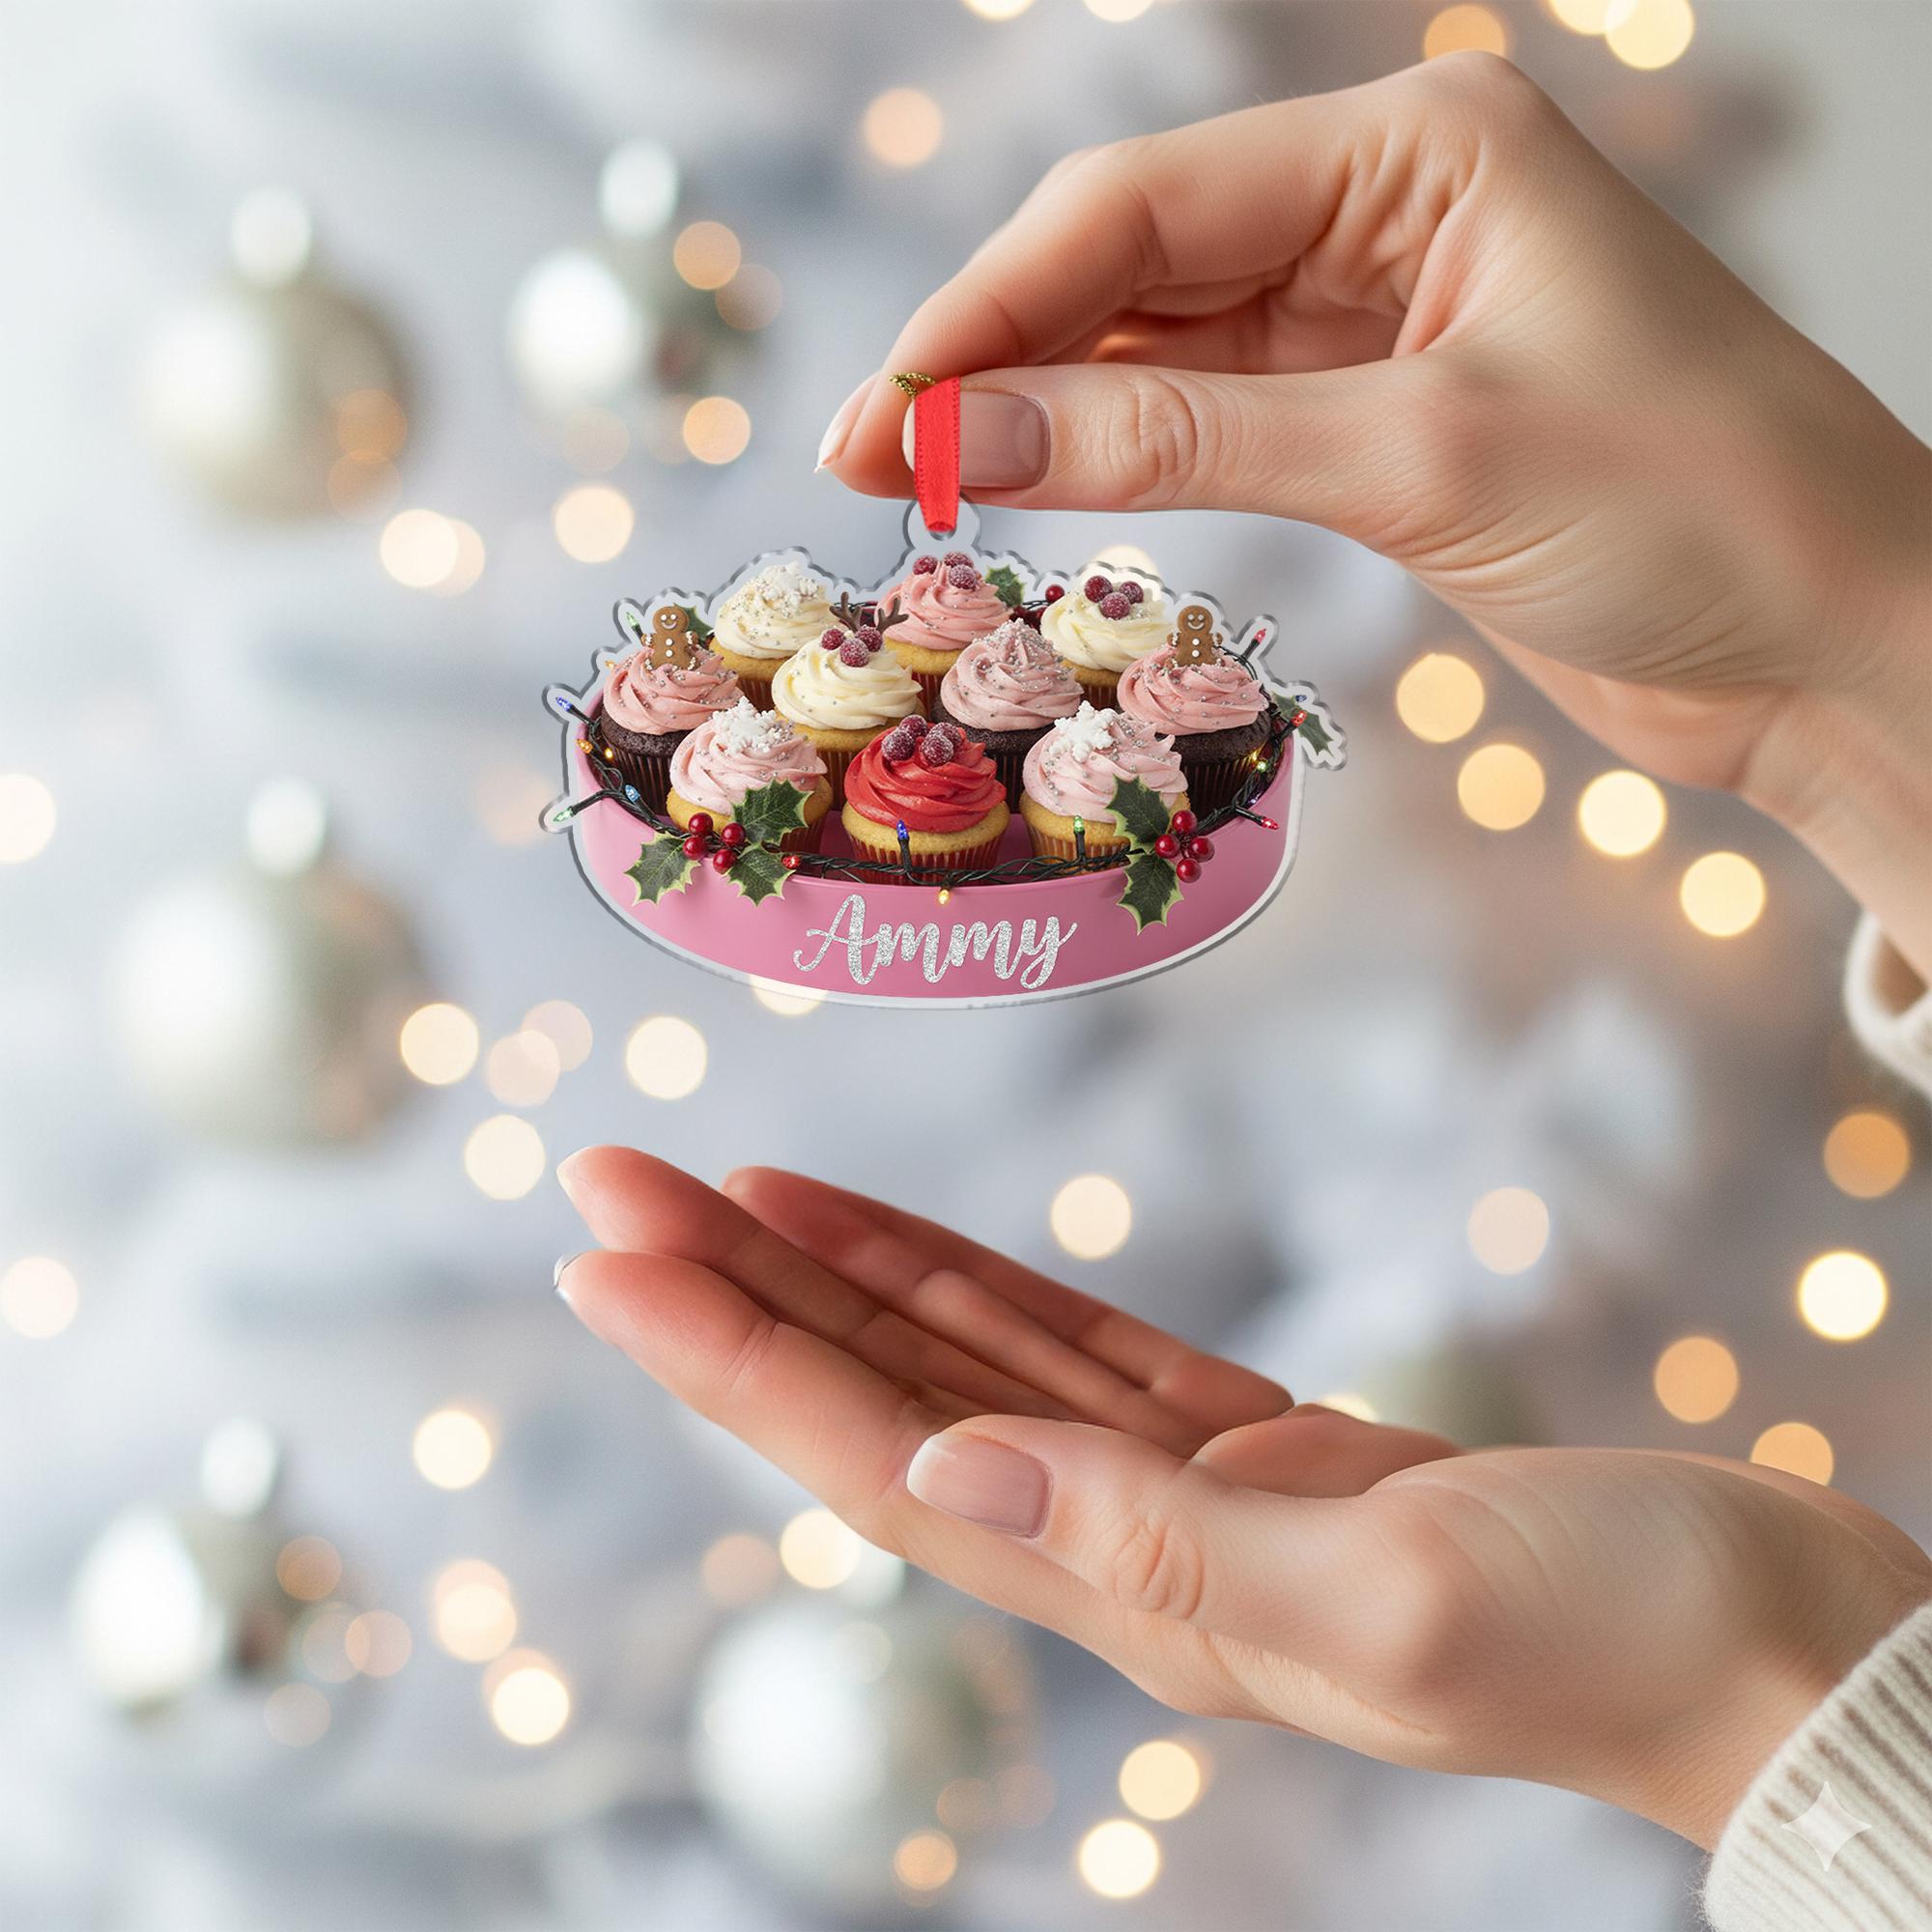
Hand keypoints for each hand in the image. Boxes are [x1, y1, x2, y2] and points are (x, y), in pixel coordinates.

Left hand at [556, 1148, 1931, 1848]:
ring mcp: (1186, 1498)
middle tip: (607, 1180)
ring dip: (835, 1281)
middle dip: (738, 1296)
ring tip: (717, 1192)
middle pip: (886, 1404)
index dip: (733, 1359)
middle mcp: (1129, 1554)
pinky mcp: (1257, 1450)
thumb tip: (938, 1478)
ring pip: (962, 1367)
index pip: (881, 1459)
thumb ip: (1156, 1551)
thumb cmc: (1620, 1635)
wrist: (1767, 1645)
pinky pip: (1070, 1352)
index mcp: (1143, 1602)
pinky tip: (894, 1244)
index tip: (612, 1261)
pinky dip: (971, 1290)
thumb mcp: (1388, 1603)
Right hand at [817, 55, 1931, 974]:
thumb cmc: (1694, 508)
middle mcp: (1393, 211)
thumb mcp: (1417, 455)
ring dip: (1049, 418)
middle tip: (868, 458)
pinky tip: (1037, 496)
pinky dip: (1126, 464)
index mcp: (1424, 148)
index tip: (886, 411)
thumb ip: (1181, 443)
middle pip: (1138, 266)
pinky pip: (1214, 423)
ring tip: (925, 487)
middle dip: (1000, 361)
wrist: (1832, 643)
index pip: (1147, 206)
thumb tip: (965, 438)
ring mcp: (1382, 319)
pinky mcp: (1382, 423)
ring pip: (1164, 351)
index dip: (996, 309)